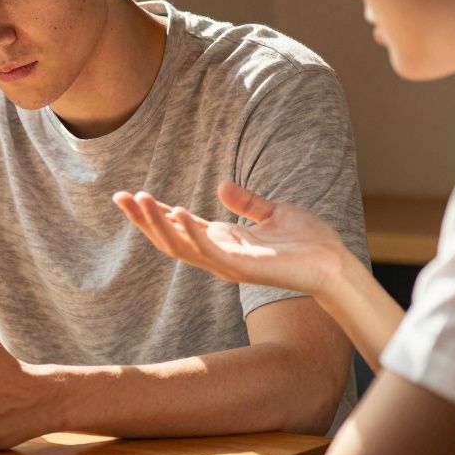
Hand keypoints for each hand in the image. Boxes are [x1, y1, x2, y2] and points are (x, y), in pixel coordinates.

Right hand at [113, 181, 351, 297]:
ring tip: (139, 201)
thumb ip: (246, 202)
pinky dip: (190, 233)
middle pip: (169, 239)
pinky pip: (208, 251)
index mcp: (223, 242)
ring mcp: (227, 263)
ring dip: (157, 224)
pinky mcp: (242, 267)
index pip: (178, 227)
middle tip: (120, 198)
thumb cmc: (308, 242)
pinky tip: (177, 212)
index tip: (129, 197)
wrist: (335, 263)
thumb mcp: (273, 212)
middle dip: (143, 220)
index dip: (153, 214)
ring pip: (180, 247)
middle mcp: (218, 255)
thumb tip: (220, 186)